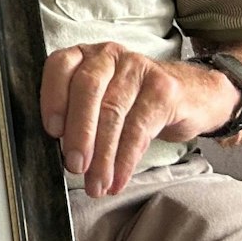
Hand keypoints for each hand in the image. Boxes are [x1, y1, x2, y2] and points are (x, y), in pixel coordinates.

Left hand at [41, 42, 240, 196]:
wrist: (189, 95)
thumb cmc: (131, 101)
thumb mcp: (100, 99)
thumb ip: (75, 114)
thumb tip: (56, 152)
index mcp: (84, 56)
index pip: (60, 67)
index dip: (53, 98)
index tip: (52, 132)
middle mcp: (109, 56)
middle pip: (88, 89)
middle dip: (79, 132)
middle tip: (75, 166)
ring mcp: (138, 69)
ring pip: (113, 113)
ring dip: (103, 156)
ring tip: (96, 184)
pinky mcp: (163, 90)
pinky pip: (139, 129)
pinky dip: (125, 160)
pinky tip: (118, 180)